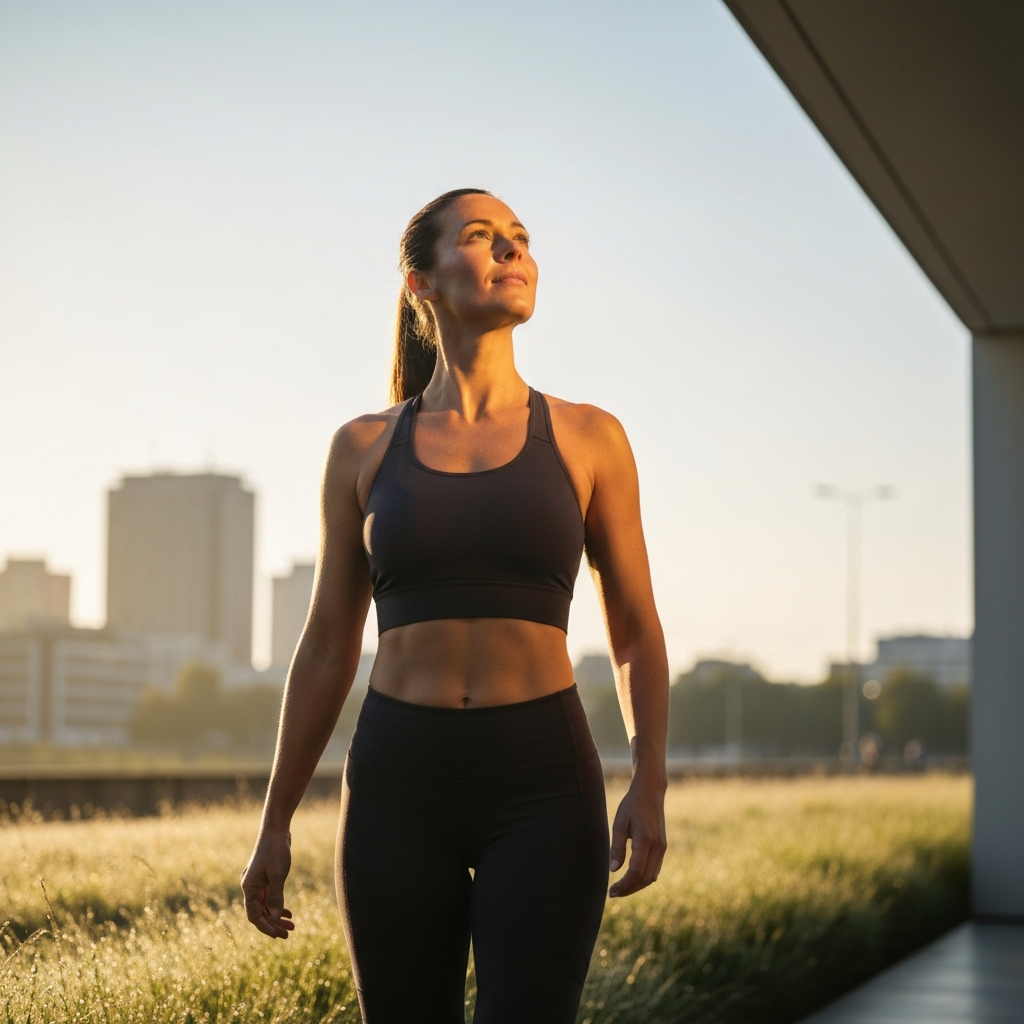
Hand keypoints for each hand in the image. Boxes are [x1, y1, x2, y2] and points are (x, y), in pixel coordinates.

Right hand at [241, 830, 294, 937]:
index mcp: (249, 888)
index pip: (254, 916)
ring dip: (277, 917)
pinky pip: (270, 898)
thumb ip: (276, 896)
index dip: (266, 927)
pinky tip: (287, 912)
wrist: (276, 831)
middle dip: (273, 925)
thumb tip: (276, 917)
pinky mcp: (266, 879)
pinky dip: (278, 906)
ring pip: (266, 907)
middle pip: (261, 913)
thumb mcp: (277, 874)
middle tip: (288, 934)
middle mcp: (251, 888)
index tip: (278, 935)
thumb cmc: (275, 850)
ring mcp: (258, 884)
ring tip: (292, 926)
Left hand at [608, 774, 666, 897]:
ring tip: (621, 889)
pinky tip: (631, 878)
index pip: (636, 871)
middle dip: (629, 889)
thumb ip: (617, 847)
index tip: (611, 892)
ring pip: (652, 876)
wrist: (650, 792)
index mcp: (645, 839)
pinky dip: (643, 878)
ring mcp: (662, 847)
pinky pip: (655, 868)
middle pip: (645, 878)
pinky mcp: (662, 847)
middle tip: (613, 894)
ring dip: (637, 886)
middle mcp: (658, 846)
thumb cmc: (632, 805)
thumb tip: (614, 870)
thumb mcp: (619, 823)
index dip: (624, 885)